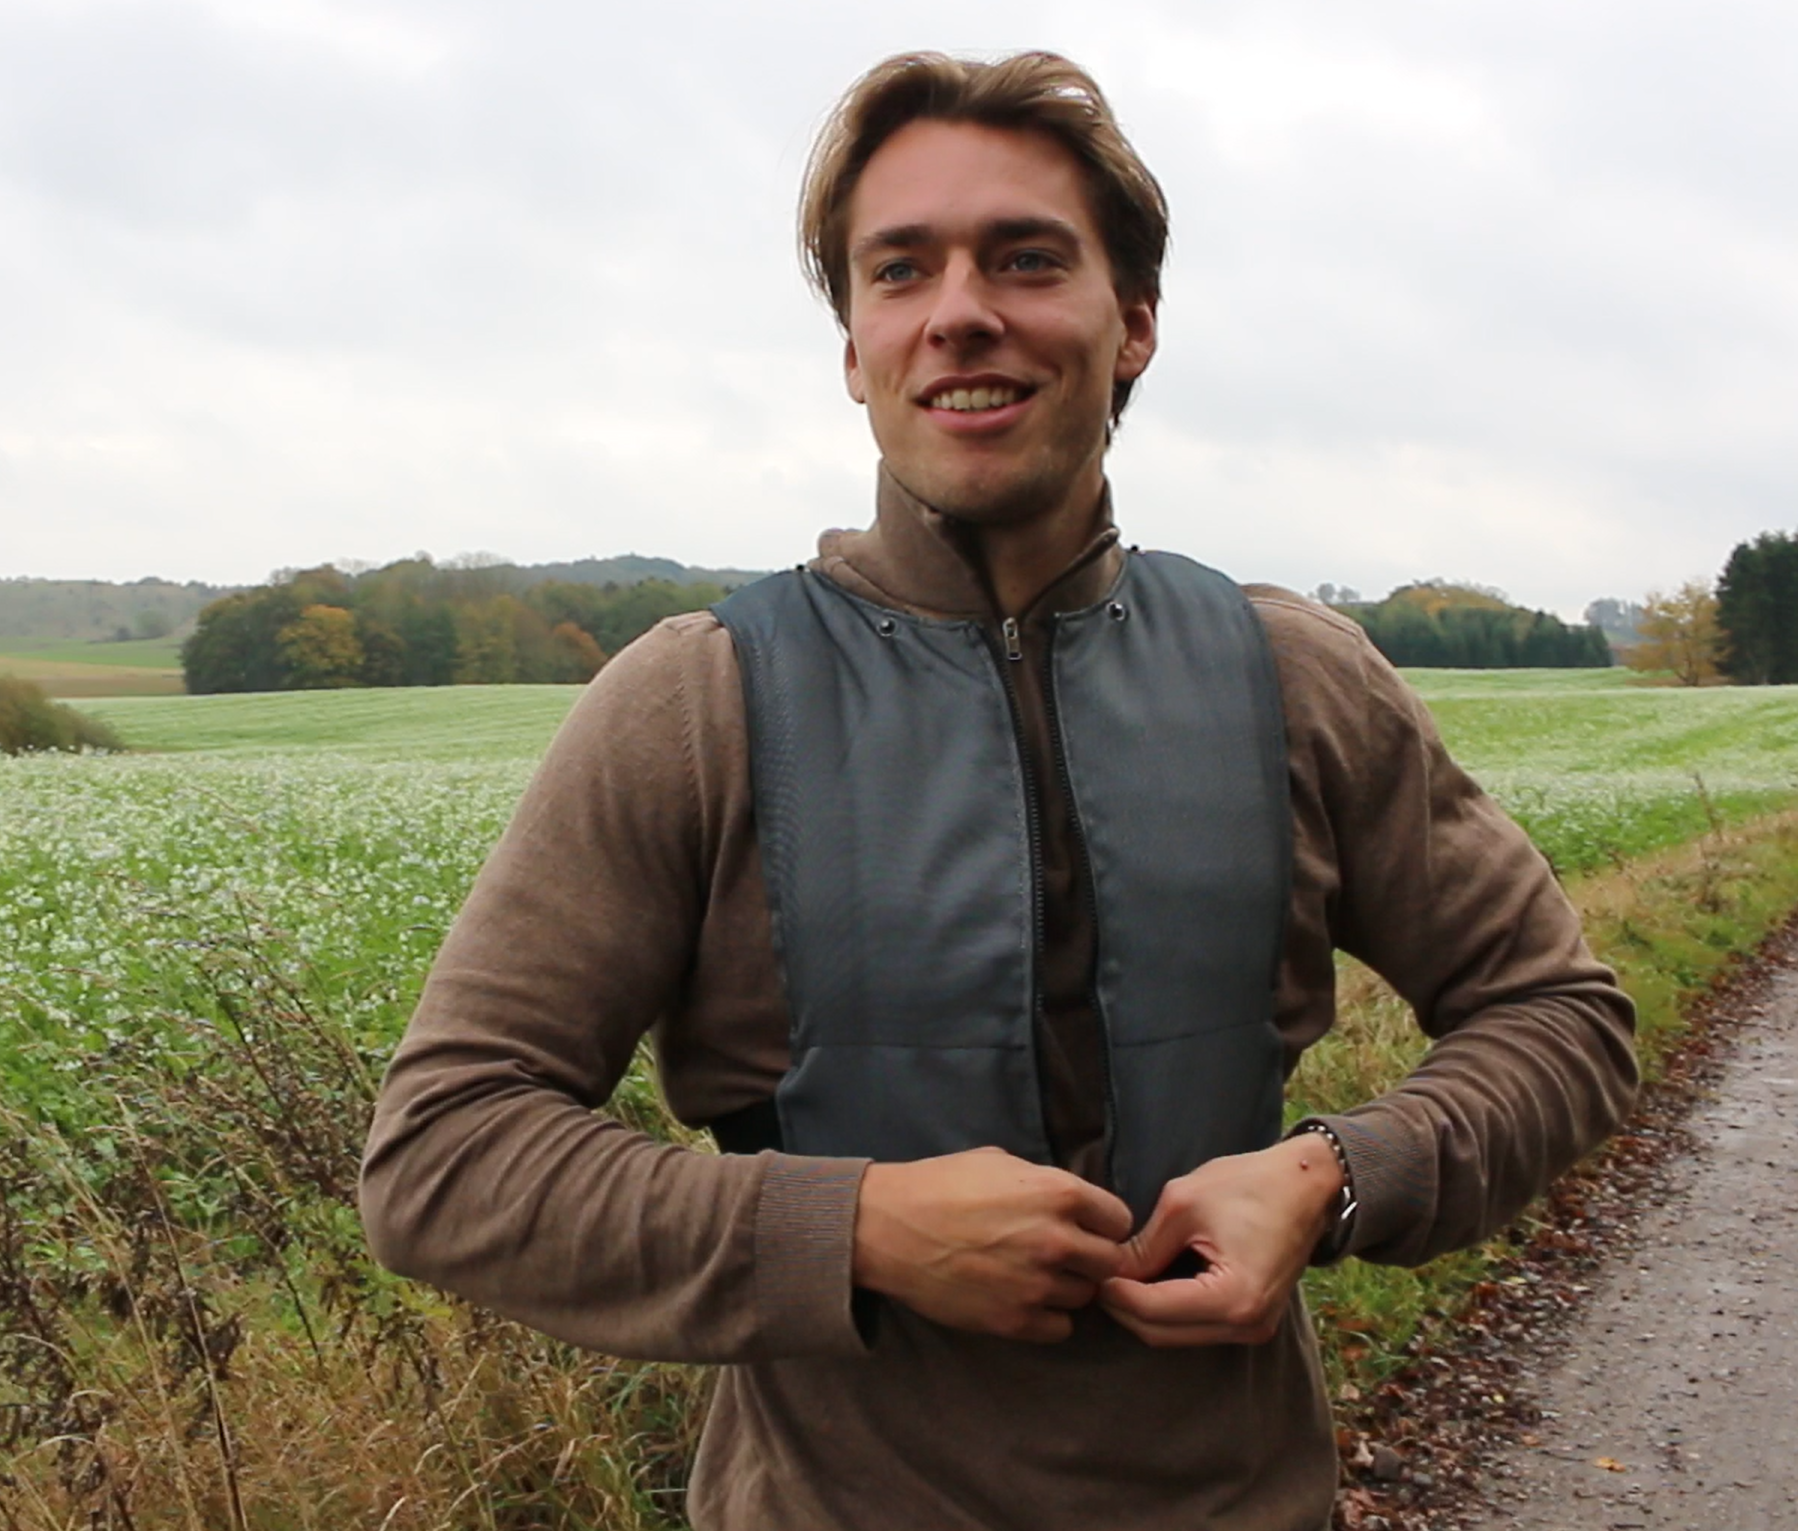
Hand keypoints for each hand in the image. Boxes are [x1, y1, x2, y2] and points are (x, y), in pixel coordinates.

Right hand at [853, 1146, 1133, 1342]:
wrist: (888, 1228)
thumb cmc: (940, 1185)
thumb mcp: (1000, 1162)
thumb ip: (1045, 1182)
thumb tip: (1073, 1202)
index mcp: (1058, 1193)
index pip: (1119, 1219)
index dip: (1103, 1223)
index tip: (1087, 1227)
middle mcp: (1057, 1240)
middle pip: (1110, 1263)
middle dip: (1092, 1257)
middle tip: (1067, 1255)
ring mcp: (1037, 1285)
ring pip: (1086, 1297)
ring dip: (1068, 1288)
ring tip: (1037, 1275)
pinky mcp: (1015, 1321)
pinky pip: (1061, 1328)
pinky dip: (1048, 1316)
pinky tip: (1025, 1299)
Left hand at [1098, 1136, 1341, 1346]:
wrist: (1307, 1184)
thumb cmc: (1249, 1184)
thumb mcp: (1184, 1204)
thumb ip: (1144, 1246)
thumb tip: (1108, 1270)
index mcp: (1234, 1298)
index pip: (1152, 1311)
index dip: (1114, 1292)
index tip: (1091, 1268)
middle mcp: (1246, 1325)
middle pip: (1160, 1333)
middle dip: (1124, 1307)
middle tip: (1096, 1273)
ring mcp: (1253, 1328)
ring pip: (1175, 1335)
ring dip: (1142, 1312)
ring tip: (1117, 1276)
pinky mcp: (1252, 1321)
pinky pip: (1196, 1326)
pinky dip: (1166, 1310)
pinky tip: (1147, 1281)